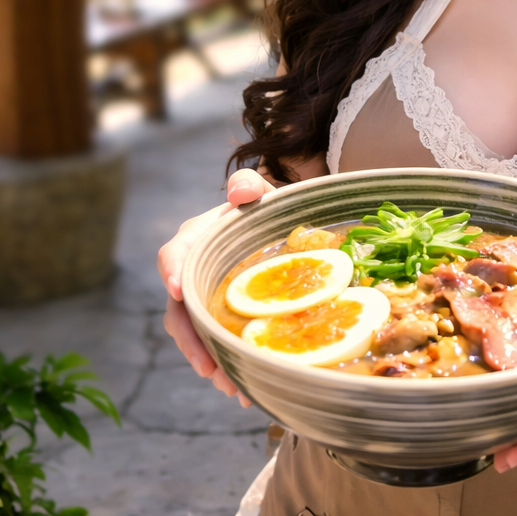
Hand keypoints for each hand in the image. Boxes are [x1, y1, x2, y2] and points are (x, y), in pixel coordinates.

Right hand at [157, 168, 274, 405]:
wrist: (281, 230)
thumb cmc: (266, 211)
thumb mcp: (262, 195)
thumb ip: (249, 187)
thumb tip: (241, 190)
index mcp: (198, 239)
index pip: (175, 254)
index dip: (172, 271)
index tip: (177, 291)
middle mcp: (194, 273)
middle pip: (179, 310)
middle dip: (191, 341)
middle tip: (209, 367)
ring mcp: (205, 300)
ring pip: (196, 336)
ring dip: (210, 364)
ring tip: (233, 388)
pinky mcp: (220, 321)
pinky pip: (216, 347)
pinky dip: (228, 368)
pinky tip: (246, 391)